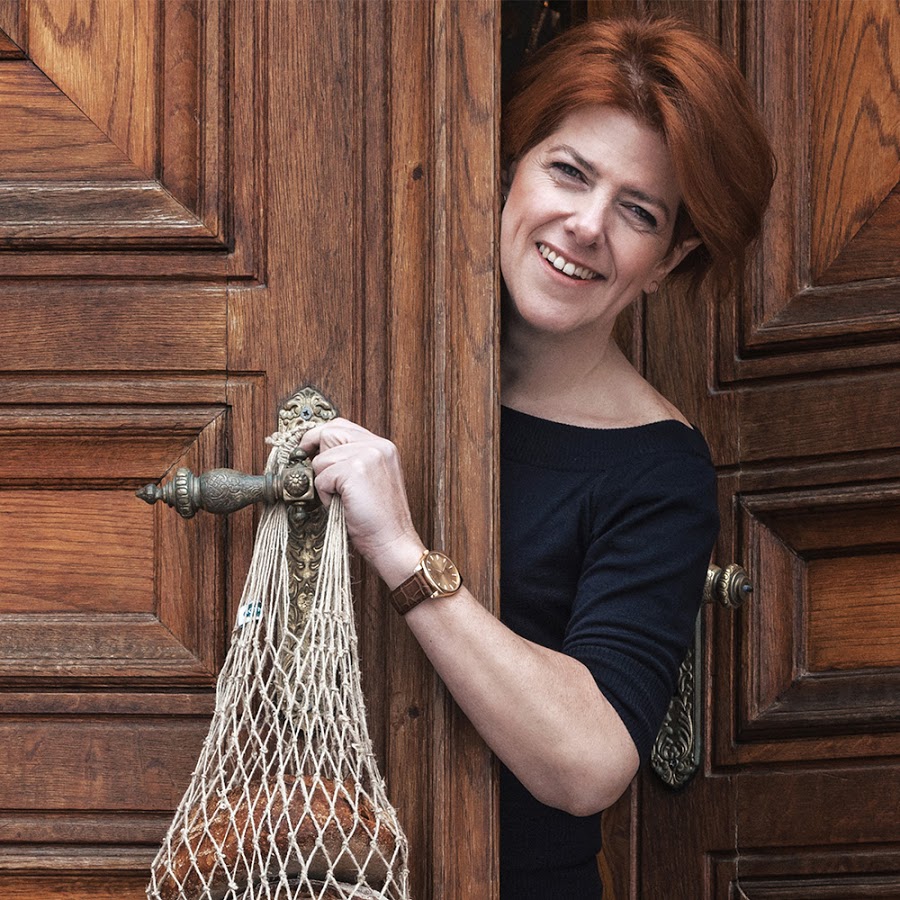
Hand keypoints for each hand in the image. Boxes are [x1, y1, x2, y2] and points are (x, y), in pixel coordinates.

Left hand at [299, 418, 424, 584]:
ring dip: (323, 482)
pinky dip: (324, 495)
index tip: (307, 450)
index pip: (341, 426)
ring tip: (341, 499)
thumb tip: (316, 452)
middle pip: (328, 433)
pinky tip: (342, 505)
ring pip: (321, 458)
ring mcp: (367, 455)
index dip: (320, 437)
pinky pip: (321, 477)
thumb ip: (351, 460)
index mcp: (382, 446)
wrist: (392, 541)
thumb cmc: (378, 519)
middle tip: (323, 481)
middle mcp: (377, 445)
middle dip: (318, 458)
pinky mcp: (355, 470)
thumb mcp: (369, 480)